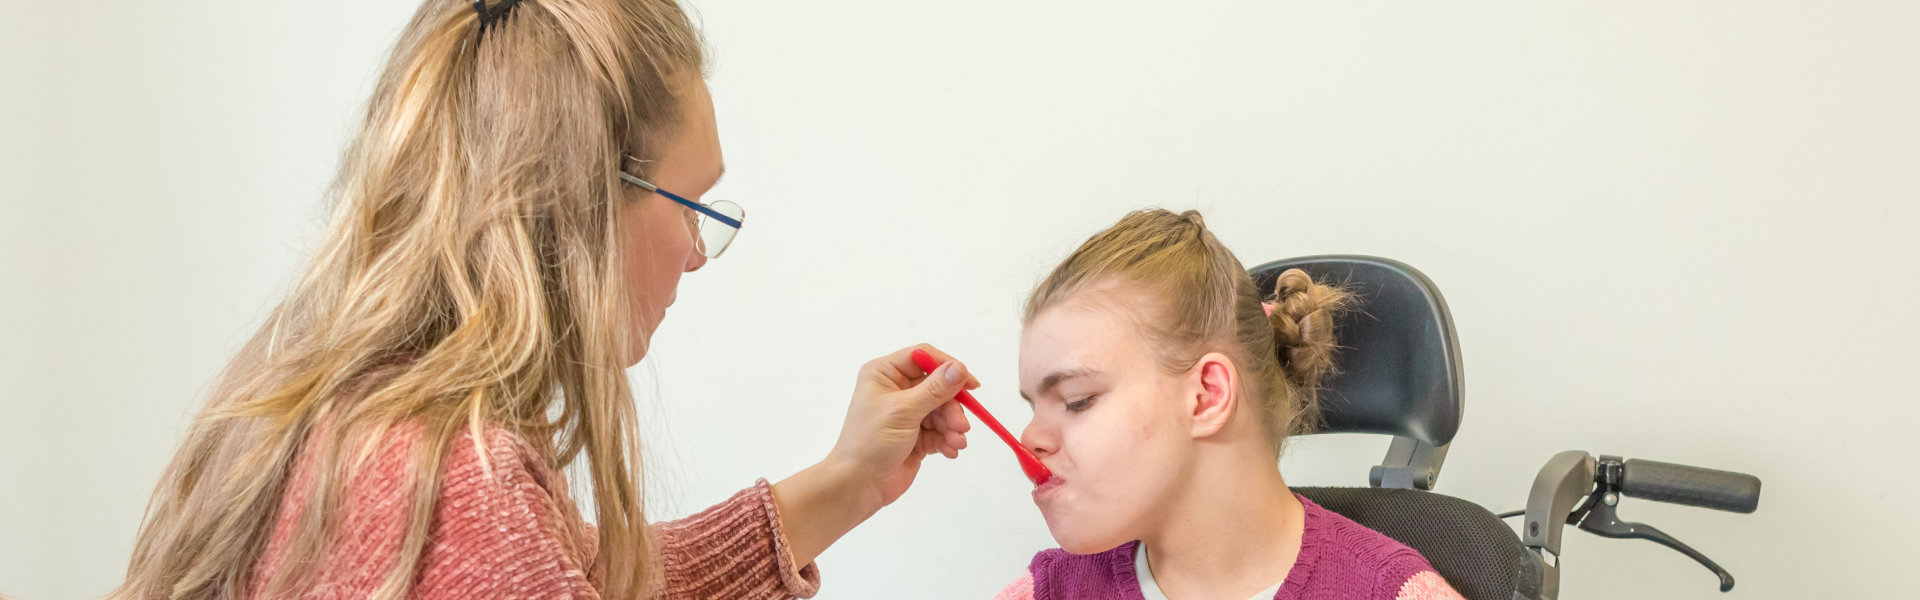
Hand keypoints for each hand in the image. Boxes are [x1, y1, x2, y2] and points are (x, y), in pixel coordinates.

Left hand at [826, 344, 976, 508]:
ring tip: (957, 442)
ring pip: (942, 410)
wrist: (859, 484)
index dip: (948, 366)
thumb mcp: (903, 411)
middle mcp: (896, 389)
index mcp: (884, 374)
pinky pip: (940, 430)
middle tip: (961, 426)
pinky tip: (950, 450)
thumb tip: (959, 368)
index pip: (923, 357)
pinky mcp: (916, 435)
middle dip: (952, 407)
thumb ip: (934, 389)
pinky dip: (948, 439)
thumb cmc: (871, 442)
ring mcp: (907, 413)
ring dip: (953, 426)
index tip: (970, 384)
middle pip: (938, 386)